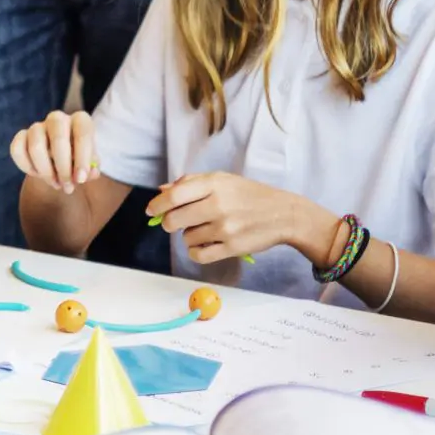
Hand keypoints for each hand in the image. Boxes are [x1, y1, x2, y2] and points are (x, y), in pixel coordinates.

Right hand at [10, 110, 98, 193]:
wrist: (61, 161)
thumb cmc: (78, 161)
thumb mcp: (89, 166)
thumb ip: (91, 170)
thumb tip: (90, 173)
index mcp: (80, 121)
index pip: (83, 132)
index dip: (82, 157)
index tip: (81, 179)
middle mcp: (58, 119)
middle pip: (58, 137)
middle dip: (63, 167)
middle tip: (67, 187)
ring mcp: (38, 126)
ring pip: (35, 146)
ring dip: (45, 170)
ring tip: (55, 184)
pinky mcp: (22, 136)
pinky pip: (17, 149)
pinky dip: (26, 166)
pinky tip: (37, 174)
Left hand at [147, 172, 323, 265]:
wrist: (283, 213)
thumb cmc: (250, 194)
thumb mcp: (223, 180)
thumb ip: (192, 183)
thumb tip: (162, 191)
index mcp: (214, 185)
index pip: (174, 196)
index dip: (157, 205)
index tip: (151, 211)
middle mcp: (218, 205)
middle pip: (174, 220)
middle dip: (169, 223)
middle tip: (175, 222)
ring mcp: (225, 228)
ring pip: (186, 238)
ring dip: (189, 236)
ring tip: (204, 229)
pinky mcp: (232, 248)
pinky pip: (199, 255)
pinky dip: (195, 252)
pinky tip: (203, 245)